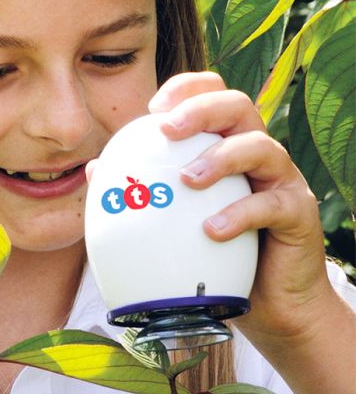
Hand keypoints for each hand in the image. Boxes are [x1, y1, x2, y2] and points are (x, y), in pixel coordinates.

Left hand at [147, 71, 331, 341]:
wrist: (268, 304)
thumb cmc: (215, 250)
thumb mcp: (176, 215)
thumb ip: (141, 186)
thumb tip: (95, 169)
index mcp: (225, 140)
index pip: (212, 93)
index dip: (185, 89)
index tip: (152, 110)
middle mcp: (255, 150)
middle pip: (237, 104)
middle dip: (200, 109)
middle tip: (167, 129)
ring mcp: (280, 178)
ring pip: (259, 145)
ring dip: (220, 157)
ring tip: (188, 179)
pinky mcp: (298, 212)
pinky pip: (272, 205)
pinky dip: (240, 214)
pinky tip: (212, 230)